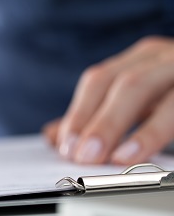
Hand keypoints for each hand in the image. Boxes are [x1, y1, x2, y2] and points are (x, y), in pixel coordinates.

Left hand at [45, 35, 173, 164]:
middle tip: (84, 157)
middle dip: (105, 122)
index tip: (65, 147)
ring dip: (146, 131)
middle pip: (132, 84)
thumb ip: (98, 115)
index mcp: (144, 57)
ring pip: (172, 99)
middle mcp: (171, 58)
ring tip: (122, 159)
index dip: (81, 113)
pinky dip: (166, 131)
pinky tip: (164, 155)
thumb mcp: (137, 99)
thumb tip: (53, 137)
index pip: (102, 79)